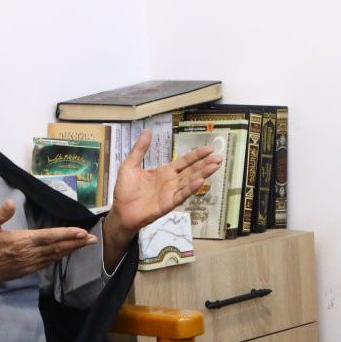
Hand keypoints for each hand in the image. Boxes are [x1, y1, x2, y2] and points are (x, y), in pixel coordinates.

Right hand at [0, 200, 96, 292]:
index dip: (66, 234)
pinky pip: (47, 263)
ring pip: (54, 256)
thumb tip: (10, 203)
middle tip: (93, 238)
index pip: (49, 237)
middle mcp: (28, 254)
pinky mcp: (26, 270)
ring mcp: (28, 264)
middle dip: (76, 242)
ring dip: (71, 250)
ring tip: (86, 244)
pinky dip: (59, 257)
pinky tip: (66, 253)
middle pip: (57, 247)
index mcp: (20, 241)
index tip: (81, 232)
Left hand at [99, 129, 221, 265]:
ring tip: (215, 166)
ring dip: (203, 174)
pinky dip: (190, 189)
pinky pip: (181, 195)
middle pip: (192, 171)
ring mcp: (171, 193)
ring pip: (190, 181)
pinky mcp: (168, 204)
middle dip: (205, 164)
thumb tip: (147, 131)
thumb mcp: (130, 165)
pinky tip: (200, 181)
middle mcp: (171, 182)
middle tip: (219, 158)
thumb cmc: (125, 190)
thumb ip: (140, 149)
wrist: (120, 210)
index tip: (209, 149)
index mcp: (165, 172)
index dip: (196, 155)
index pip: (184, 161)